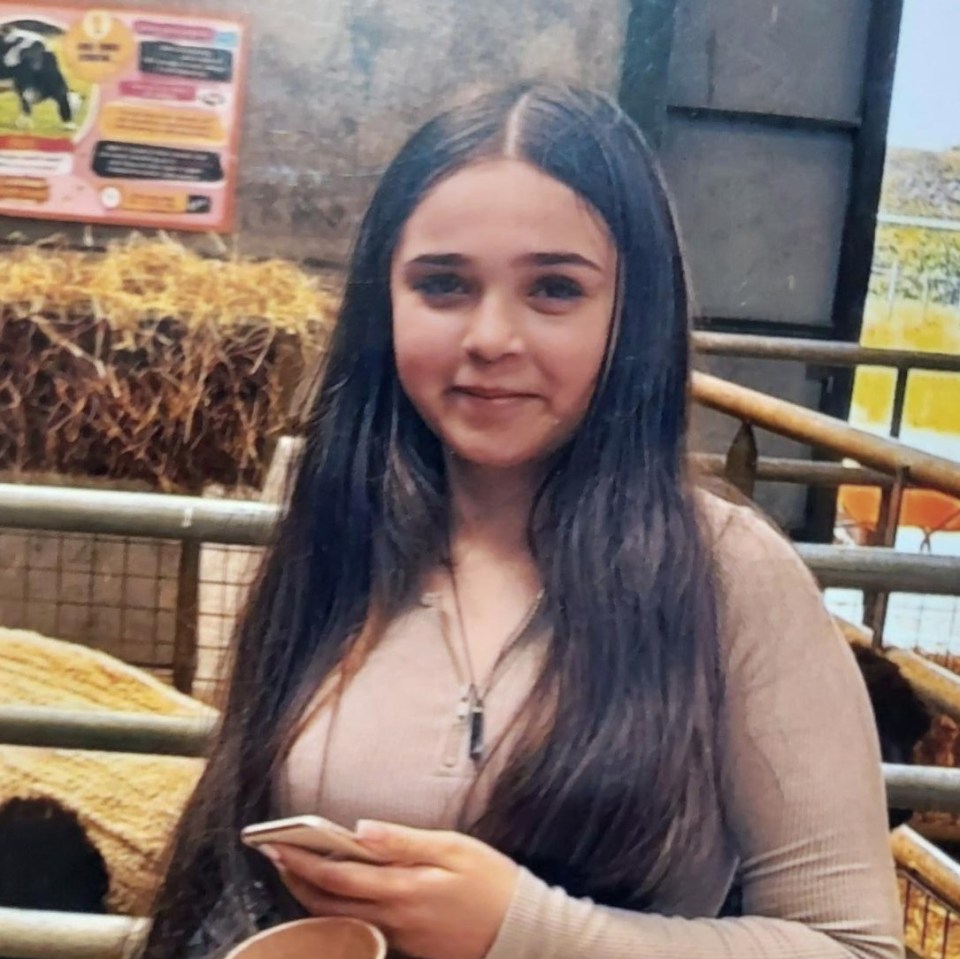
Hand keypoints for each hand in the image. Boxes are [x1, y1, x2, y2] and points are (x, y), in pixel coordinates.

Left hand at [262, 820, 518, 958]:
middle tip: (274, 855)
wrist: (521, 932)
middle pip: (328, 903)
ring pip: (340, 919)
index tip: (275, 844)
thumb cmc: (491, 882)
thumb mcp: (453, 848)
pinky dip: (338, 909)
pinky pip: (360, 928)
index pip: (336, 875)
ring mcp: (398, 938)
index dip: (301, 860)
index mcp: (402, 890)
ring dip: (312, 896)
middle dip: (296, 880)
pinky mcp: (407, 946)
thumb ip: (402, 840)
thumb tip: (359, 829)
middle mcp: (392, 919)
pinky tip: (336, 894)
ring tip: (297, 871)